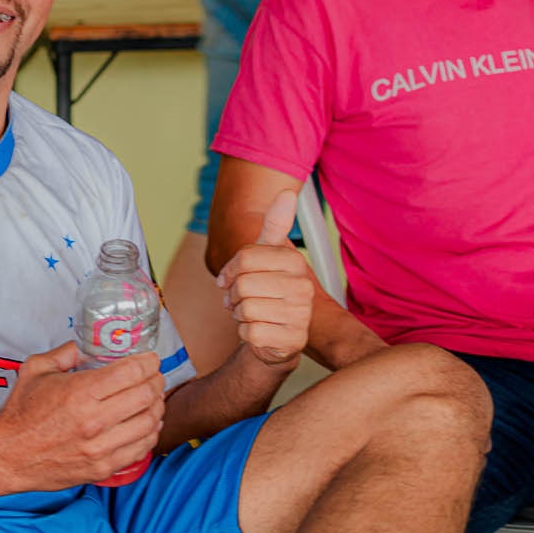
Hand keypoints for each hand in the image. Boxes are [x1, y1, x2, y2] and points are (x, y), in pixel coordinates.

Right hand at [0, 342, 163, 492]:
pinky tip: (149, 423)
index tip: (150, 359)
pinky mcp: (102, 468)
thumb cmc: (21, 412)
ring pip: (149, 422)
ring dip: (157, 406)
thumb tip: (86, 347)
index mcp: (80, 392)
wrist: (7, 456)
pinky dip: (150, 433)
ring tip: (154, 398)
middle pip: (146, 395)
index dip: (148, 362)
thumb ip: (64, 353)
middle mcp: (94, 420)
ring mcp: (100, 447)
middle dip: (156, 381)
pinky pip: (140, 449)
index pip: (132, 372)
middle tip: (154, 376)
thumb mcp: (35, 370)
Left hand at [215, 189, 313, 367]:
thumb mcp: (267, 256)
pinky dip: (244, 332)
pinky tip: (257, 329)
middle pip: (243, 284)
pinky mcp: (291, 340)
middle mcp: (303, 288)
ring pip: (245, 308)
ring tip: (249, 312)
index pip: (246, 258)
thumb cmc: (267, 290)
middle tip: (239, 298)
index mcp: (296, 262)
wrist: (277, 333)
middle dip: (233, 294)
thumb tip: (287, 192)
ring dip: (238, 313)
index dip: (230, 270)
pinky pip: (249, 332)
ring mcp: (300, 315)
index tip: (230, 277)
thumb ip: (275, 225)